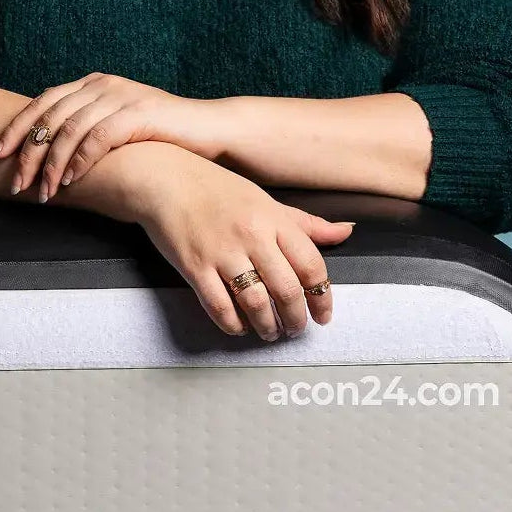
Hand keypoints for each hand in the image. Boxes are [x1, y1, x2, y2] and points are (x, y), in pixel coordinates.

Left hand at [0, 72, 222, 201]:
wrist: (208, 129)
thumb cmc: (159, 134)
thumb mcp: (117, 123)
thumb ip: (86, 127)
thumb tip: (45, 153)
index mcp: (93, 83)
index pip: (43, 101)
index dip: (16, 127)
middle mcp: (103, 84)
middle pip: (51, 116)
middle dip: (28, 153)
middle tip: (17, 185)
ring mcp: (121, 96)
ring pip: (70, 129)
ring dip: (52, 165)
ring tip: (45, 193)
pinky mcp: (138, 113)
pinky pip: (98, 137)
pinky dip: (80, 160)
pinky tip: (71, 181)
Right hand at [131, 149, 353, 340]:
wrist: (165, 179)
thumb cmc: (216, 189)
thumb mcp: (264, 200)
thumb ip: (304, 222)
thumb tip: (346, 230)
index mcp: (272, 218)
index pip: (311, 264)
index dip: (322, 296)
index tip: (324, 314)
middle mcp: (251, 235)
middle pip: (287, 289)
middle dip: (297, 318)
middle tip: (297, 329)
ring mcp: (222, 252)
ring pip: (256, 303)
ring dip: (268, 326)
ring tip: (271, 332)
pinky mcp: (195, 267)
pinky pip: (219, 307)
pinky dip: (233, 324)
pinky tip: (239, 326)